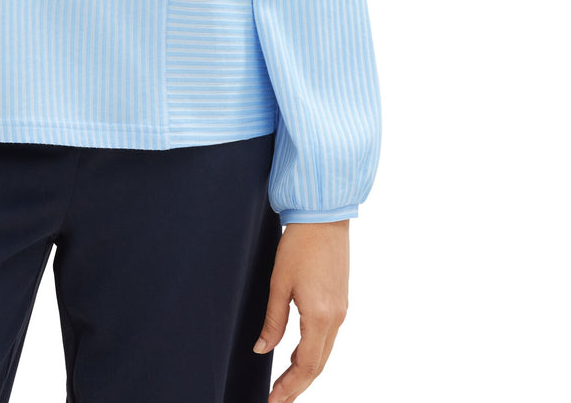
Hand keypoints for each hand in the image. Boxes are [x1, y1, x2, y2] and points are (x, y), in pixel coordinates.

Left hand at [253, 219, 349, 402]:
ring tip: (284, 382)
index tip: (274, 400)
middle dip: (298, 385)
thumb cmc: (300, 244)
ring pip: (324, 352)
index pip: (307, 365)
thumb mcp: (279, 283)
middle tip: (277, 399)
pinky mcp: (340, 301)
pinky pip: (328, 336)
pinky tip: (296, 353)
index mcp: (320, 316)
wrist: (323, 218)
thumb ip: (273, 320)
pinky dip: (313, 351)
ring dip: (305, 369)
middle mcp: (336, 318)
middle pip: (318, 364)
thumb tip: (262, 348)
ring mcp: (341, 310)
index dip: (290, 386)